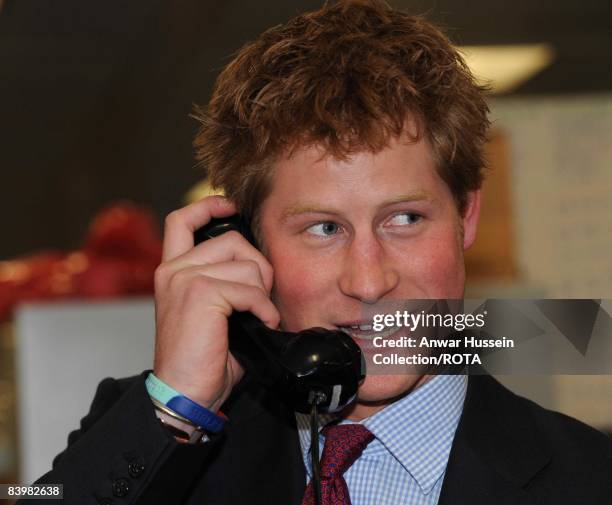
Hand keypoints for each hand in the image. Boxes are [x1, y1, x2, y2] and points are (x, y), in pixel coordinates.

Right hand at [153, 196, 279, 411]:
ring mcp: (184, 278)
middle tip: (259, 299)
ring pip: (246, 263)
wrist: (182, 395)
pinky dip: (265, 308)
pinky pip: (250, 288)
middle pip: (233, 240)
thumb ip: (226, 283)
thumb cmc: (202, 359)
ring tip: (258, 316)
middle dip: (259, 266)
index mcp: (172, 271)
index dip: (209, 206)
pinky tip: (261, 324)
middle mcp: (173, 269)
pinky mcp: (200, 293)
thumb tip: (259, 268)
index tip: (231, 206)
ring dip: (263, 292)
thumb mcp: (212, 312)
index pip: (183, 220)